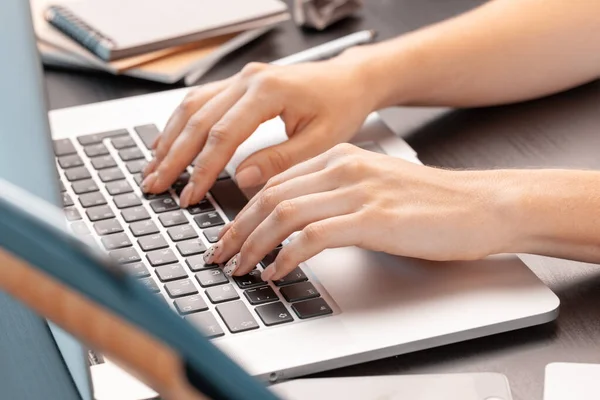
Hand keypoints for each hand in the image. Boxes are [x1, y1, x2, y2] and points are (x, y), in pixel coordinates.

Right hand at [141, 56, 378, 207]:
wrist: (349, 80)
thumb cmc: (340, 106)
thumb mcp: (320, 141)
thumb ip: (280, 159)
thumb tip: (241, 177)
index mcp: (268, 91)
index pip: (222, 134)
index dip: (202, 169)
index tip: (190, 195)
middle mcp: (248, 80)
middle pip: (197, 120)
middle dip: (174, 157)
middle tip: (156, 186)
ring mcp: (241, 79)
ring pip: (192, 107)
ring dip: (170, 139)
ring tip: (153, 168)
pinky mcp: (240, 85)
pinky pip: (201, 102)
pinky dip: (181, 124)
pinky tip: (169, 142)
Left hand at [202, 143, 515, 280]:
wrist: (481, 206)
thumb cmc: (431, 203)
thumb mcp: (373, 188)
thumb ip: (334, 197)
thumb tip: (295, 225)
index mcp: (340, 157)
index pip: (274, 182)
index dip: (243, 212)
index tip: (229, 236)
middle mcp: (343, 168)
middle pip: (269, 195)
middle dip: (237, 230)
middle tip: (221, 256)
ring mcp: (357, 191)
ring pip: (283, 213)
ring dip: (253, 244)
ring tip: (241, 268)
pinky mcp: (372, 219)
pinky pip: (312, 236)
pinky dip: (286, 256)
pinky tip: (278, 272)